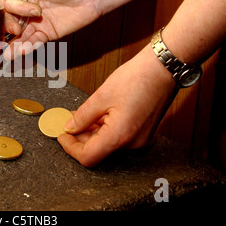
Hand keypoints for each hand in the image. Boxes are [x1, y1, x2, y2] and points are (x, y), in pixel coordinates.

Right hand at [3, 0, 100, 59]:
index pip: (10, 4)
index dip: (13, 9)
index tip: (23, 12)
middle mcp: (27, 9)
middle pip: (11, 20)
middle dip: (10, 27)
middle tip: (16, 30)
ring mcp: (36, 23)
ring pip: (20, 35)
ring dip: (14, 44)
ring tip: (8, 54)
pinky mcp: (46, 33)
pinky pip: (34, 41)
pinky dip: (28, 47)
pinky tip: (22, 51)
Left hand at [58, 45, 177, 166]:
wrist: (163, 68)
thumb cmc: (137, 78)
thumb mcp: (101, 96)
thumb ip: (82, 116)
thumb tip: (69, 128)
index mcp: (120, 136)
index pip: (88, 156)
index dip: (71, 148)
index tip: (61, 136)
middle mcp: (132, 143)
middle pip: (98, 150)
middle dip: (79, 137)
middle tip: (67, 121)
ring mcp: (139, 139)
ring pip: (107, 143)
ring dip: (91, 132)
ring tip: (80, 115)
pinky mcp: (143, 132)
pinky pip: (118, 136)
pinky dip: (104, 128)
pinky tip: (96, 115)